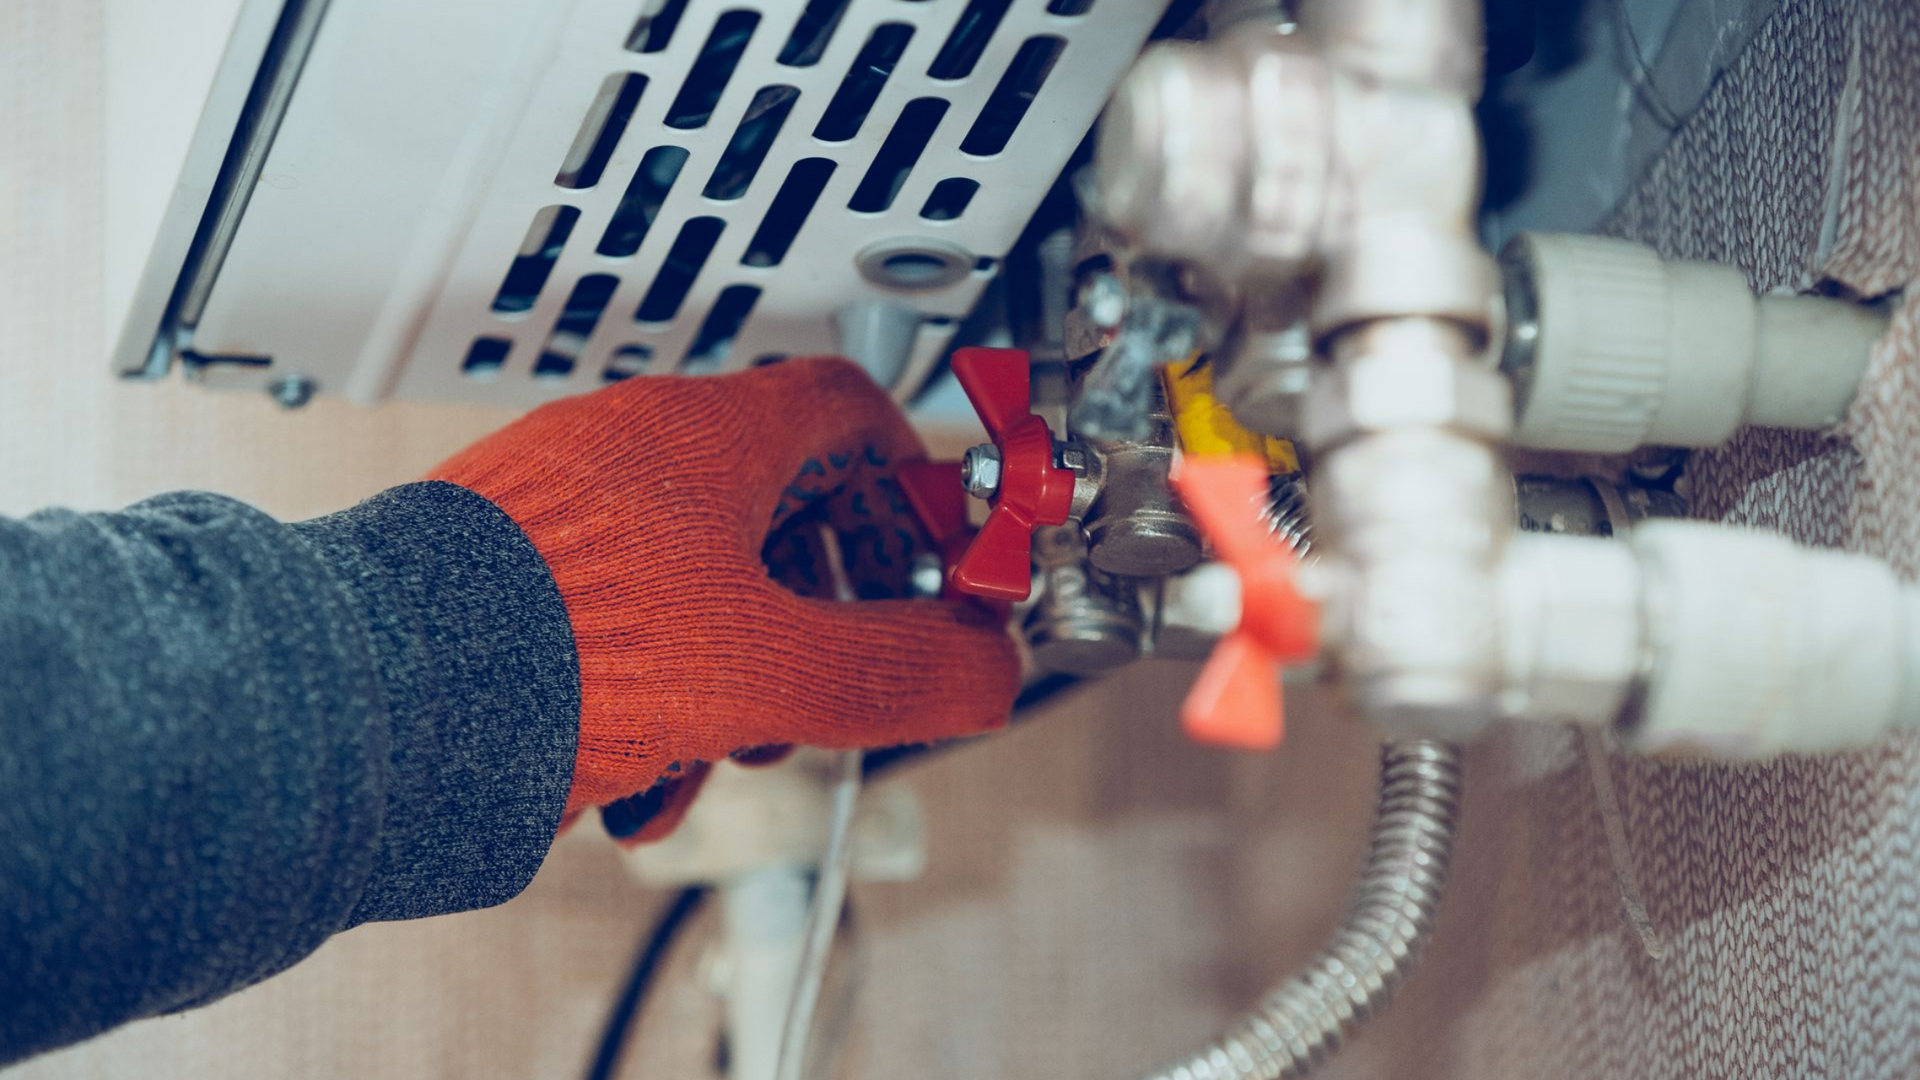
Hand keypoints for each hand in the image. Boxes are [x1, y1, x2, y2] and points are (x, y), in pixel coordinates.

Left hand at [430, 358, 1018, 836]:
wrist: (365, 701)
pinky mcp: (510, 573)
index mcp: (709, 437)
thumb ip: (899, 670)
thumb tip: (984, 670)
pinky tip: (637, 771)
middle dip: (825, 613)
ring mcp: (567, 508)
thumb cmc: (543, 648)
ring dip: (739, 672)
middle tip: (837, 677)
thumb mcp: (770, 673)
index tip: (940, 559)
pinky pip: (622, 625)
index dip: (916, 488)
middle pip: (784, 510)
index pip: (852, 410)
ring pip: (702, 583)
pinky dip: (654, 694)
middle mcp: (635, 452)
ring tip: (723, 746)